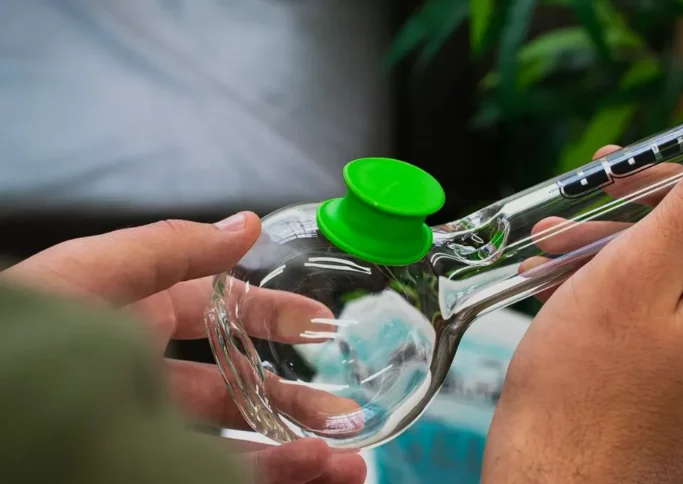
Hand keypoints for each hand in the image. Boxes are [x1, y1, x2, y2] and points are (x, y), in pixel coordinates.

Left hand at [2, 214, 366, 483]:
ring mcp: (150, 424)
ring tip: (346, 461)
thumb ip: (173, 248)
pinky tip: (309, 468)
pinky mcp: (153, 463)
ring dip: (298, 449)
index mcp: (138, 314)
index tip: (322, 324)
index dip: (275, 316)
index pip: (222, 314)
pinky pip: (223, 474)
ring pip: (237, 441)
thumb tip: (245, 225)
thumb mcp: (94, 272)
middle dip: (296, 397)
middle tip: (345, 409)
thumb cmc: (25, 330)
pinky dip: (273, 472)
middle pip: (238, 386)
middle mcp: (148, 372)